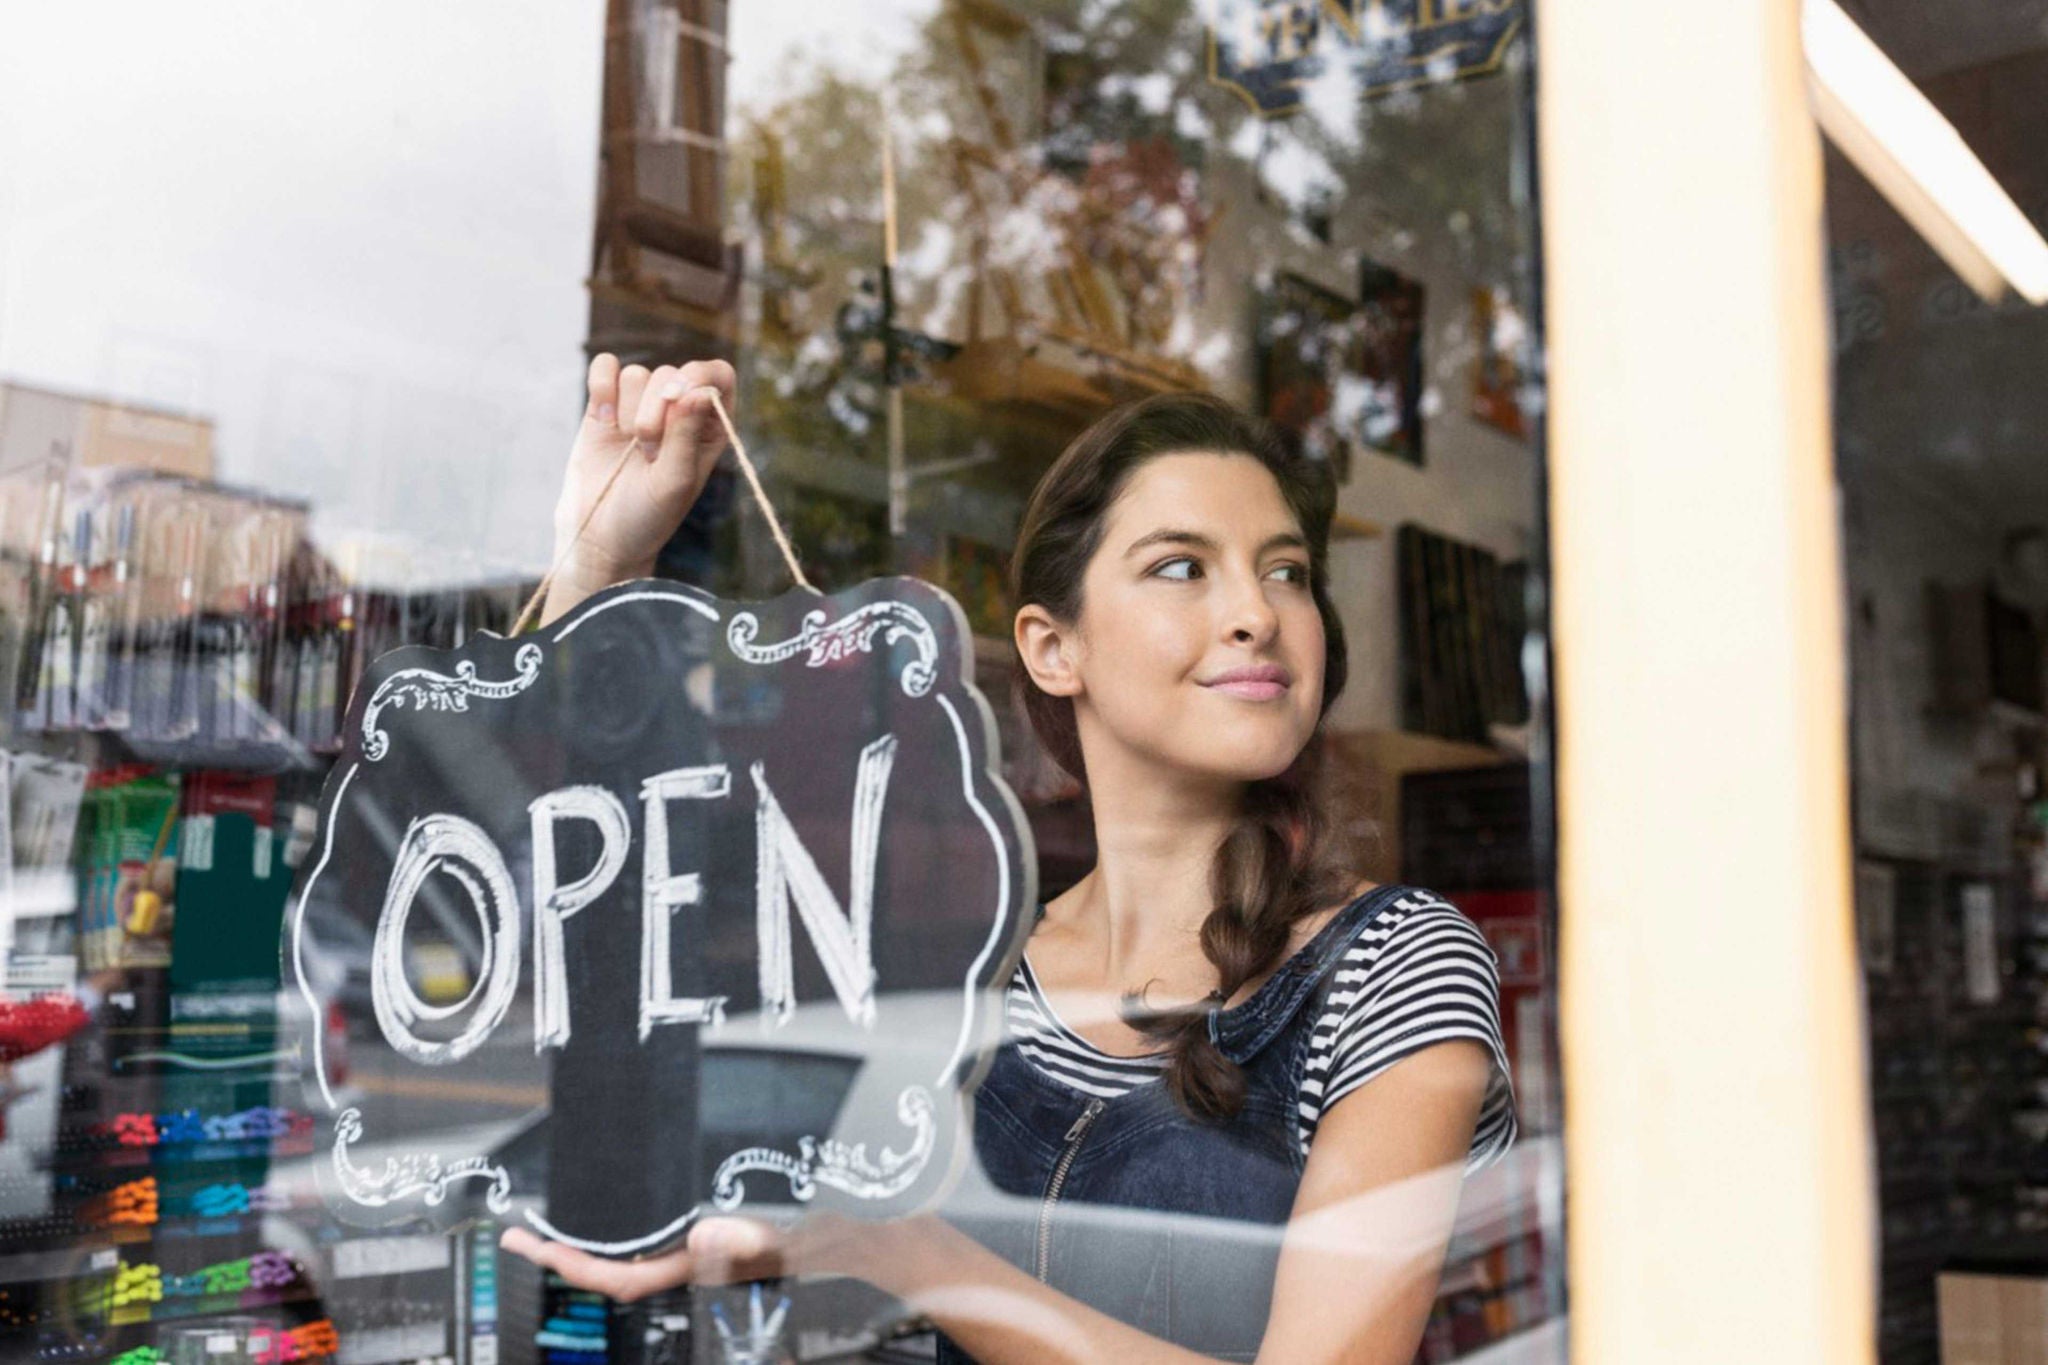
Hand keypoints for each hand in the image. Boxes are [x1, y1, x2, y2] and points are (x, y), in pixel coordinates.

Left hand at [499, 1211, 872, 1302]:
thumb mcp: (792, 1242)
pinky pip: (664, 1252)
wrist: (874, 1250)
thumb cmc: (835, 1247)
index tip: (525, 1241)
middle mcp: (696, 1268)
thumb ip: (749, 1244)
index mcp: (701, 1269)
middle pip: (614, 1272)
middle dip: (565, 1256)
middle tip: (519, 1235)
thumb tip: (701, 1234)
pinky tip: (621, 1226)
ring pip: (637, 1263)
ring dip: (596, 1249)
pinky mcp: (720, 1249)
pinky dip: (632, 1240)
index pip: (616, 1276)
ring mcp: (705, 1262)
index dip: (566, 1262)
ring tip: (553, 1233)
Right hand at [550, 353, 736, 595]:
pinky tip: (602, 419)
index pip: (717, 375)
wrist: (599, 536)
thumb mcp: (674, 482)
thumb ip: (686, 436)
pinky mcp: (605, 406)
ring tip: (629, 449)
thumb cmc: (648, 516)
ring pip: (637, 374)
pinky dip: (602, 387)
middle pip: (671, 374)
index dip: (700, 376)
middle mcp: (678, 411)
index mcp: (709, 426)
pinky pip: (606, 368)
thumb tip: (698, 391)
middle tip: (648, 453)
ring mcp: (640, 406)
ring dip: (629, 411)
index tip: (682, 398)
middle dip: (656, 410)